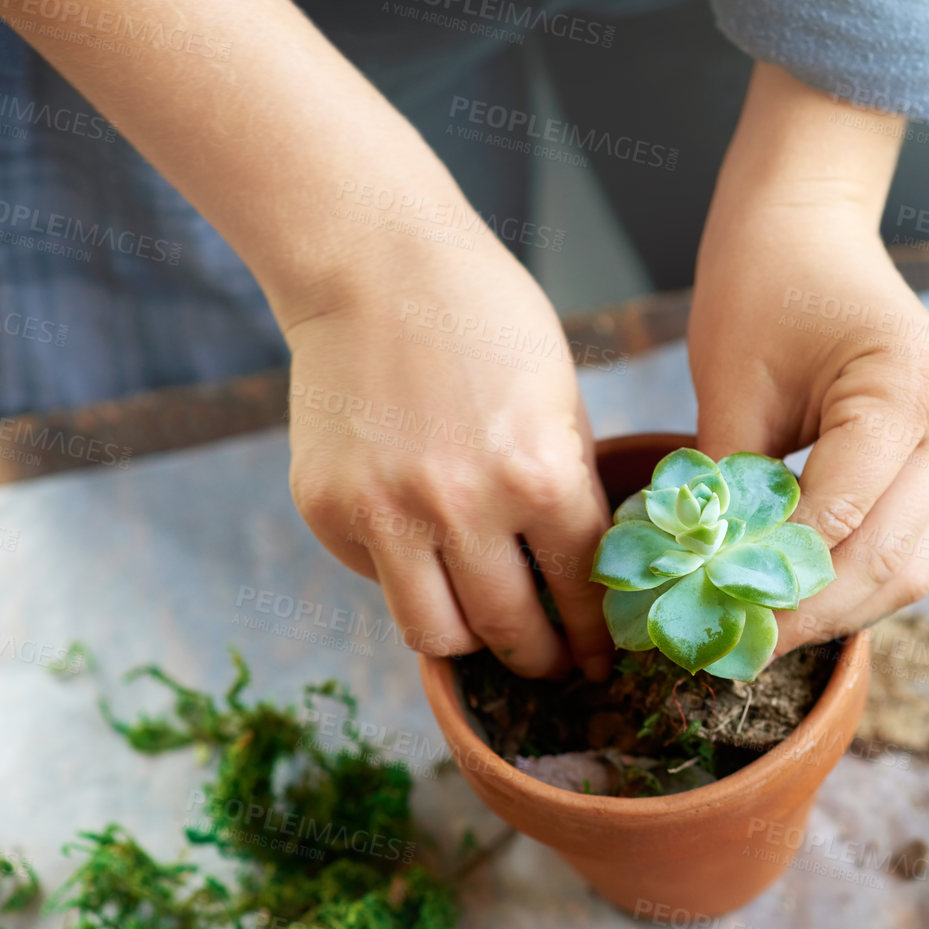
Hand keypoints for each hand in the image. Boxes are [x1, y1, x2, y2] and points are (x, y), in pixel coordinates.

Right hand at [284, 236, 614, 679]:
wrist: (372, 263)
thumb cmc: (483, 320)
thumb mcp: (561, 399)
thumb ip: (569, 490)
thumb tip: (583, 575)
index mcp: (538, 474)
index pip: (582, 590)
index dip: (597, 636)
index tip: (601, 659)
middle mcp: (460, 505)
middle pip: (511, 632)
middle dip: (542, 660)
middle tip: (553, 664)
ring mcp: (384, 513)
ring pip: (436, 635)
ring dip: (470, 644)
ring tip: (489, 630)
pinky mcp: (326, 510)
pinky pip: (379, 582)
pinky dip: (407, 578)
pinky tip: (424, 544)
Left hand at [689, 65, 928, 654]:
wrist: (808, 225)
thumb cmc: (759, 285)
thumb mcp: (730, 388)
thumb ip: (730, 492)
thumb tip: (708, 590)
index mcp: (909, 385)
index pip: (844, 516)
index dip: (781, 582)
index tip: (721, 620)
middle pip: (893, 559)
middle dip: (813, 614)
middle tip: (741, 647)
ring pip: (913, 566)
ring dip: (841, 609)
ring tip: (768, 632)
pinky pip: (912, 542)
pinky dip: (858, 578)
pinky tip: (801, 594)